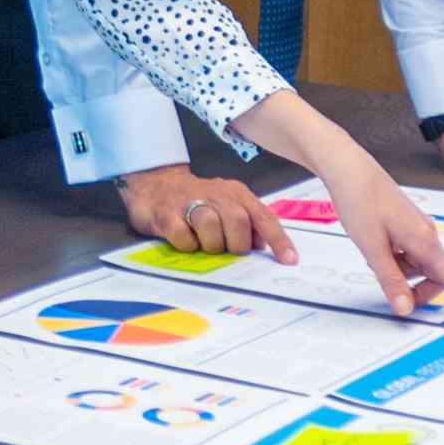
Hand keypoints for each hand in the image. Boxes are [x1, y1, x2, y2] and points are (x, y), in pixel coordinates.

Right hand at [119, 170, 285, 259]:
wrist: (155, 184)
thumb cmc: (197, 200)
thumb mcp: (227, 205)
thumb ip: (248, 222)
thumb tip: (264, 245)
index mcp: (236, 194)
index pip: (263, 217)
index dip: (278, 240)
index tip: (288, 260)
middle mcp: (216, 194)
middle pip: (238, 222)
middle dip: (236, 243)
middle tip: (226, 248)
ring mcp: (189, 202)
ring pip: (210, 227)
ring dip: (210, 244)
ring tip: (203, 243)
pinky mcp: (166, 214)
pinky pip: (183, 236)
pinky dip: (187, 245)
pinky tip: (185, 240)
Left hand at [324, 170, 443, 317]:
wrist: (351, 169)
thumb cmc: (361, 203)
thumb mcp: (372, 248)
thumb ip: (391, 281)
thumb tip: (406, 310)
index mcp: (425, 242)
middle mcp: (428, 235)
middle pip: (436, 277)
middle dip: (416, 290)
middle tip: (389, 287)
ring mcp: (419, 230)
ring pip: (420, 267)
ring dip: (402, 273)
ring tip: (374, 257)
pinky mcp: (408, 226)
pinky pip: (410, 254)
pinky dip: (396, 260)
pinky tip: (376, 247)